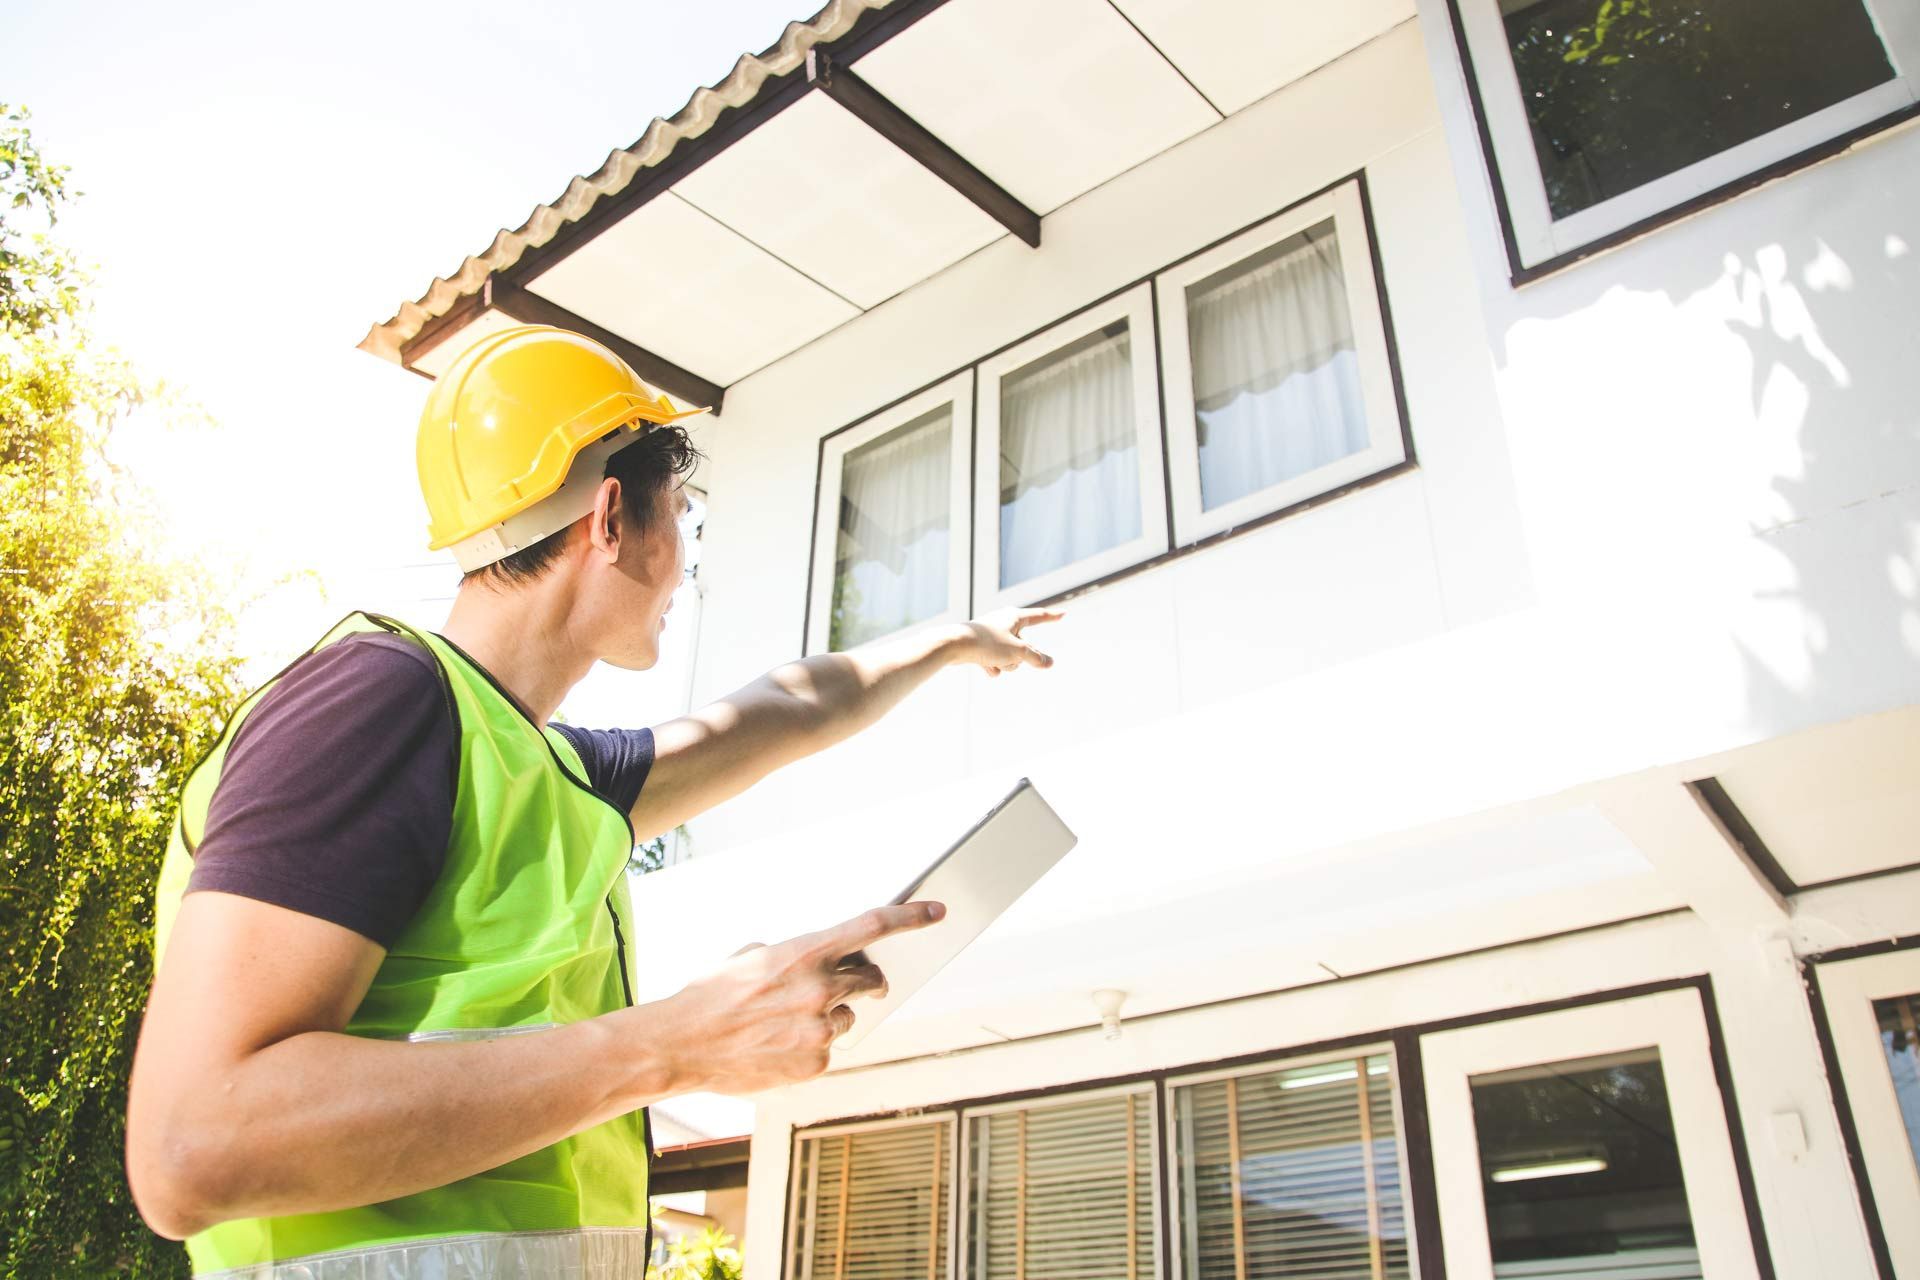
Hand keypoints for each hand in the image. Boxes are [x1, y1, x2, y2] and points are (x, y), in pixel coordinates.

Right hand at [656, 901, 945, 1094]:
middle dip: (867, 977)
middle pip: (870, 977)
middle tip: (855, 980)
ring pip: (848, 1015)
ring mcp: (820, 1029)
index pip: (872, 926)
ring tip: (785, 1020)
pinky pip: (829, 1046)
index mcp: (804, 953)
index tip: (936, 911)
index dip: (911, 917)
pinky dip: (812, 1043)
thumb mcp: (752, 956)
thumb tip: (819, 960)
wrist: (682, 1044)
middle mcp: (820, 989)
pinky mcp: (815, 1063)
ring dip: (829, 1013)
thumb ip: (795, 955)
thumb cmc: (711, 996)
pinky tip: (778, 1043)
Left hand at [954, 607, 1062, 676]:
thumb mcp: (1017, 652)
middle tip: (1007, 658)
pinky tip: (986, 667)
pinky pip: (996, 661)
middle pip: (1024, 645)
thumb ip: (1036, 658)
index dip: (1053, 617)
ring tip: (995, 661)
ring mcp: (992, 635)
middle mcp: (1004, 623)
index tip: (1064, 614)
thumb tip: (1049, 663)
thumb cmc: (987, 644)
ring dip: (1006, 663)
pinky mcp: (981, 646)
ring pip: (1010, 656)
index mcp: (1014, 617)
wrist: (954, 645)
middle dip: (1019, 657)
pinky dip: (994, 666)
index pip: (1039, 616)